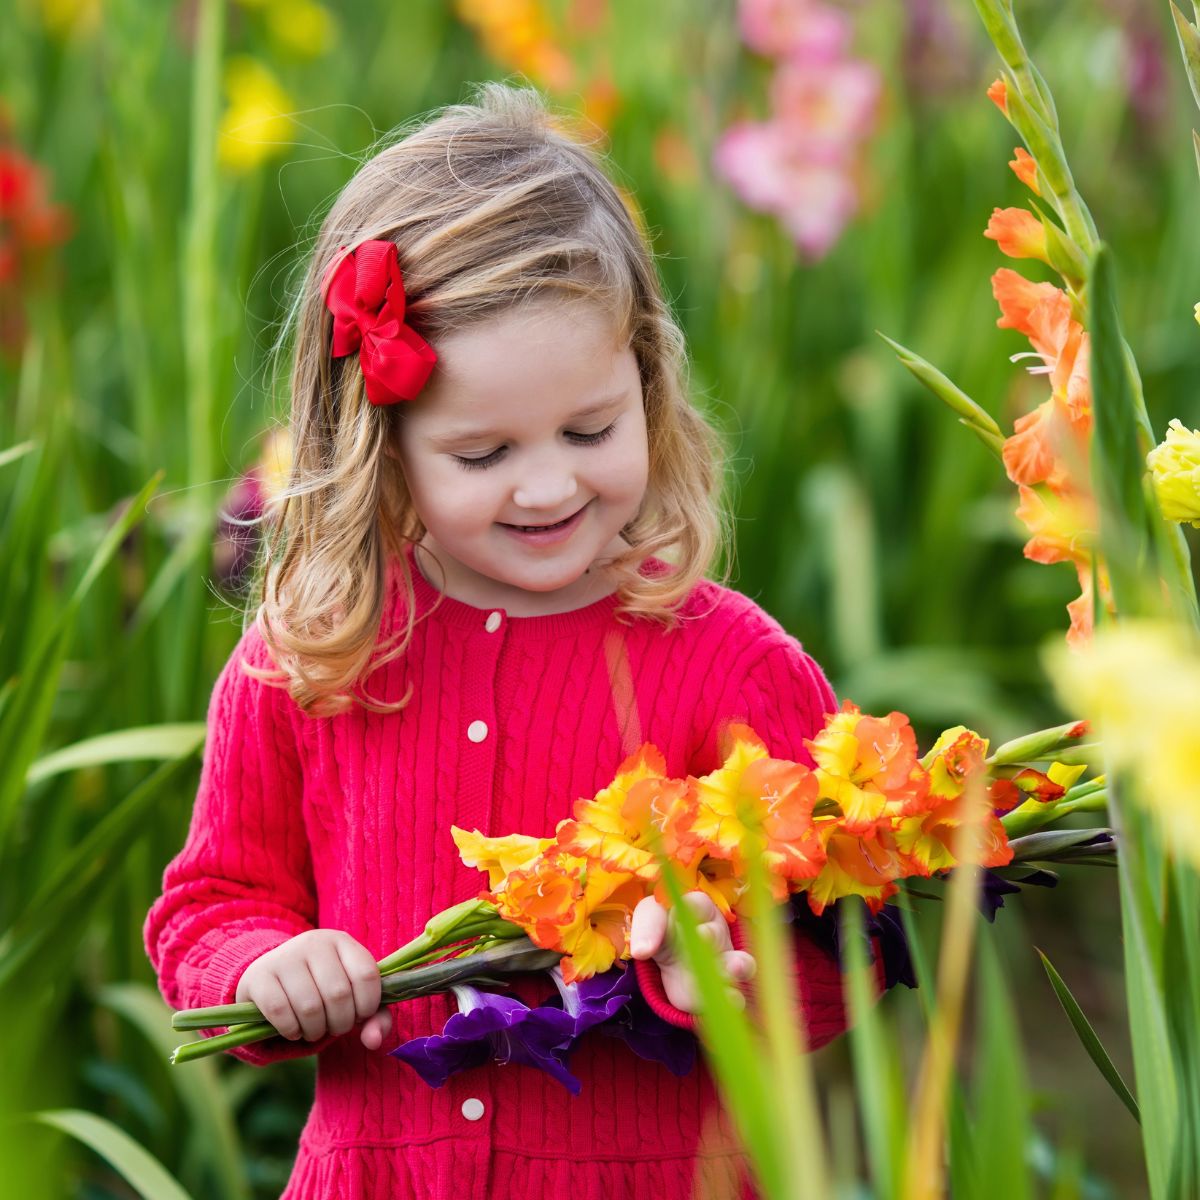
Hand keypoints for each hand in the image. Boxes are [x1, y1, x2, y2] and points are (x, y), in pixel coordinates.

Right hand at [234, 929, 392, 1050]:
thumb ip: (374, 1018)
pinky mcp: (259, 975)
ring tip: (314, 1029)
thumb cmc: (320, 989)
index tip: (359, 1015)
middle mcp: (314, 942)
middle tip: (334, 1026)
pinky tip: (294, 1030)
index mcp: (341, 941)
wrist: (272, 977)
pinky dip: (291, 1030)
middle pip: (338, 994)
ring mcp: (284, 956)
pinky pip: (280, 1011)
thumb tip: (373, 1041)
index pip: (366, 974)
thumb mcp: (351, 996)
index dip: (367, 1005)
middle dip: (340, 1023)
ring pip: (309, 1006)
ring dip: (315, 1030)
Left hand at [629, 892, 755, 1013]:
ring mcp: (724, 963)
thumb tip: (640, 951)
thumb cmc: (662, 930)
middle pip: (716, 934)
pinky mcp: (723, 991)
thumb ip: (647, 927)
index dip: (690, 908)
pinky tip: (729, 999)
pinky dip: (734, 999)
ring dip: (738, 966)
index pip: (697, 904)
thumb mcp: (651, 918)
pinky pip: (736, 996)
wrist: (667, 962)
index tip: (675, 914)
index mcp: (699, 910)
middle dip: (709, 937)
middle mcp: (716, 934)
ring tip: (734, 968)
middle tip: (701, 936)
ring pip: (740, 963)